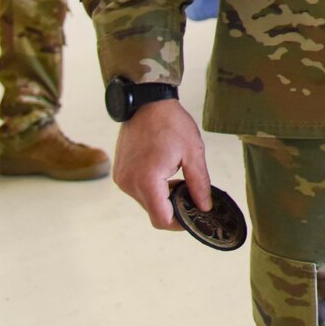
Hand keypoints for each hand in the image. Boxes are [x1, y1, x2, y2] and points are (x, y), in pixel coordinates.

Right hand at [113, 99, 210, 231]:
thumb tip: (204, 207)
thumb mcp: (193, 152)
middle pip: (154, 212)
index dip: (179, 224)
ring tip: (177, 177)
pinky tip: (164, 172)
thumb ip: (199, 183)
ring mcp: (122, 179)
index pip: (162, 220)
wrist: (146, 102)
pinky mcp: (120, 173)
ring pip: (146, 202)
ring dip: (163, 197)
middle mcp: (130, 184)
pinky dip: (152, 188)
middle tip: (191, 193)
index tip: (194, 217)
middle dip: (173, 208)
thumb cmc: (171, 123)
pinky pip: (138, 190)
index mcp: (147, 181)